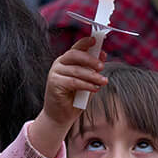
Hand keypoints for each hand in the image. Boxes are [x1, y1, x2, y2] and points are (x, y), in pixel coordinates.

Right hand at [28, 37, 106, 157]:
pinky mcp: (54, 83)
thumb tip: (102, 55)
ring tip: (103, 81)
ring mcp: (55, 73)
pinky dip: (86, 85)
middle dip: (91, 59)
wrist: (61, 116)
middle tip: (102, 66)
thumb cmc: (74, 99)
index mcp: (67, 61)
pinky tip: (94, 88)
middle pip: (75, 55)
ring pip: (76, 70)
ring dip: (92, 76)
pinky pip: (73, 81)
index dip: (86, 42)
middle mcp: (59, 64)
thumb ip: (93, 69)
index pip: (76, 47)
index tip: (96, 41)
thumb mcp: (87, 82)